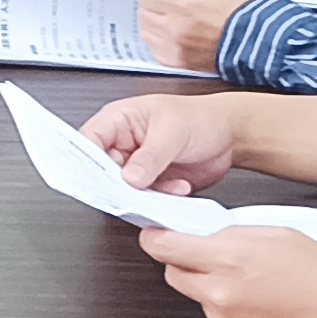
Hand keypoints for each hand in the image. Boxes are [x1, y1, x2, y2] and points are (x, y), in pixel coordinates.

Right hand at [82, 88, 242, 195]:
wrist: (231, 136)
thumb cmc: (201, 118)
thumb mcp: (172, 132)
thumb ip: (149, 156)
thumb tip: (129, 178)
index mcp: (119, 120)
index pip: (88, 141)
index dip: (86, 160)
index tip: (95, 178)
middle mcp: (124, 144)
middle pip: (102, 170)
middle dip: (118, 183)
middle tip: (134, 189)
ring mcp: (137, 165)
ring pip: (124, 189)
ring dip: (144, 193)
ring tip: (167, 184)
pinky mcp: (152, 183)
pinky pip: (145, 199)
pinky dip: (161, 198)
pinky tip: (179, 186)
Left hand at [134, 0, 263, 71]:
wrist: (262, 40)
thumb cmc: (243, 6)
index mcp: (182, 4)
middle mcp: (175, 28)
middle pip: (143, 13)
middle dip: (155, 4)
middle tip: (174, 3)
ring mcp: (177, 49)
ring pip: (146, 33)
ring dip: (156, 23)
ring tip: (177, 19)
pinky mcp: (181, 64)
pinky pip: (156, 51)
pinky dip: (162, 42)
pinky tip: (178, 35)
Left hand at [138, 220, 316, 317]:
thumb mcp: (278, 233)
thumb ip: (233, 234)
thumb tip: (205, 237)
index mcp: (227, 260)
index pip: (164, 248)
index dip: (155, 237)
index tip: (155, 234)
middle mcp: (219, 295)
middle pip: (174, 274)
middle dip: (187, 263)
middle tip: (217, 258)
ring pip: (200, 300)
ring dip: (215, 290)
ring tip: (259, 288)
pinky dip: (232, 314)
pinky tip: (265, 310)